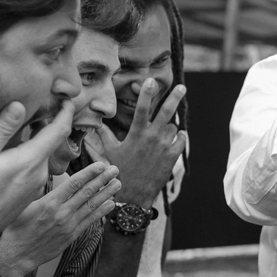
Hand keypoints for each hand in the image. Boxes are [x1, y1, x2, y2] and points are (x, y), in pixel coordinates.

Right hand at [0, 100, 75, 244]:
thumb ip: (2, 129)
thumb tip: (20, 105)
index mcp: (31, 160)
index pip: (59, 131)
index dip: (65, 113)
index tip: (67, 100)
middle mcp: (40, 173)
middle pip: (51, 142)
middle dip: (47, 125)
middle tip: (37, 108)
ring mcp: (36, 185)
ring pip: (42, 156)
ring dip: (36, 142)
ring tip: (21, 129)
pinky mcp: (30, 193)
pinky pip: (35, 168)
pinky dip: (30, 156)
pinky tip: (12, 155)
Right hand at [0, 161, 120, 276]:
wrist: (16, 254)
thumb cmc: (16, 227)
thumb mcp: (23, 204)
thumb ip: (38, 191)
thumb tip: (43, 174)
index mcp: (49, 202)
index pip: (74, 183)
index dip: (89, 173)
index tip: (101, 165)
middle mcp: (61, 212)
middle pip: (86, 192)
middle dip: (102, 179)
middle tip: (114, 169)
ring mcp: (68, 225)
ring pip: (91, 206)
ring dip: (106, 194)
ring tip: (118, 183)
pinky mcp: (71, 235)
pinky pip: (90, 221)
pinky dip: (101, 211)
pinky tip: (110, 203)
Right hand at [90, 79, 187, 205]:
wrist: (133, 196)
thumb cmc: (119, 172)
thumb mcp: (110, 152)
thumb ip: (104, 136)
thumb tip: (95, 124)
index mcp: (136, 134)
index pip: (142, 108)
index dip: (147, 92)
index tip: (151, 80)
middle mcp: (152, 138)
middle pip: (166, 112)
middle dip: (174, 97)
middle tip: (181, 87)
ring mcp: (164, 147)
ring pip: (172, 127)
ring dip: (169, 126)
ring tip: (162, 133)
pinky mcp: (172, 157)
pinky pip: (180, 139)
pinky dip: (179, 136)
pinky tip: (175, 137)